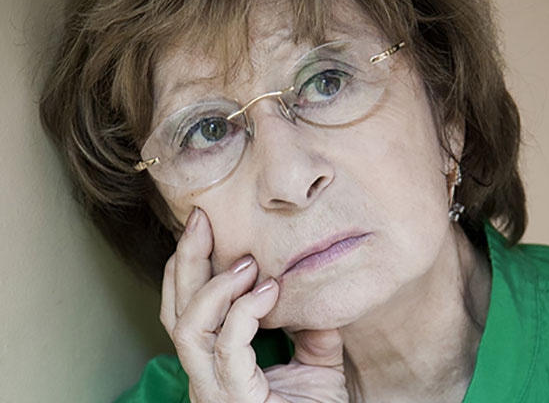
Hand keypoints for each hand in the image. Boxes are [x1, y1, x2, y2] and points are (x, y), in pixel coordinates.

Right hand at [160, 208, 348, 401]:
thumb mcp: (317, 364)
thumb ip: (310, 328)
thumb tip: (313, 288)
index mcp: (215, 363)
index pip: (184, 308)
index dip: (190, 265)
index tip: (210, 225)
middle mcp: (204, 376)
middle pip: (176, 310)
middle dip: (186, 260)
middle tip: (202, 219)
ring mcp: (214, 391)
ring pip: (187, 329)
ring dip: (213, 286)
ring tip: (245, 261)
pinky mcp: (233, 402)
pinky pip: (226, 349)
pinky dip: (243, 314)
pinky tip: (268, 291)